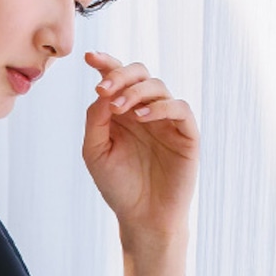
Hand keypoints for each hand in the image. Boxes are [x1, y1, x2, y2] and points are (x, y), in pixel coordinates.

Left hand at [82, 51, 198, 253]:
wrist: (142, 217)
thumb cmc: (118, 186)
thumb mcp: (96, 150)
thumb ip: (96, 119)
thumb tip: (102, 90)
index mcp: (123, 112)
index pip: (116, 78)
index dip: (106, 63)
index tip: (89, 58)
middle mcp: (146, 111)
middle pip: (139, 74)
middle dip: (121, 76)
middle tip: (105, 90)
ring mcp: (167, 121)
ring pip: (158, 87)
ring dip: (136, 92)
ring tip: (119, 108)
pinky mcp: (186, 134)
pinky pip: (180, 108)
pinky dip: (161, 107)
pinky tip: (142, 117)